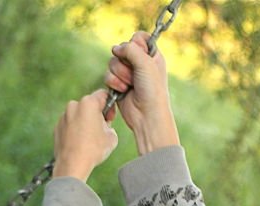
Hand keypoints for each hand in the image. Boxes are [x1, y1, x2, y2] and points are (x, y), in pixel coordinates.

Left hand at [52, 90, 118, 181]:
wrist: (72, 166)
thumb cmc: (93, 150)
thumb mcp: (111, 137)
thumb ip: (110, 125)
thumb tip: (105, 126)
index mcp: (88, 103)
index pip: (103, 95)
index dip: (110, 106)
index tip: (110, 118)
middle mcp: (73, 105)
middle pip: (89, 105)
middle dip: (96, 115)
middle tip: (100, 131)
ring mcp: (63, 116)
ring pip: (78, 115)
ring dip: (85, 123)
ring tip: (89, 140)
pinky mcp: (57, 128)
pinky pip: (69, 125)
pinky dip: (75, 131)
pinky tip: (79, 143)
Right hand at [104, 31, 178, 153]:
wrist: (146, 115)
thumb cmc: (152, 90)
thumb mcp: (146, 63)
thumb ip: (131, 49)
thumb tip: (115, 48)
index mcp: (150, 55)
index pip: (138, 37)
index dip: (135, 43)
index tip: (139, 52)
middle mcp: (138, 63)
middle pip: (122, 49)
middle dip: (125, 63)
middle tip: (134, 74)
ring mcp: (127, 74)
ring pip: (112, 63)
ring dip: (119, 74)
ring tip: (129, 85)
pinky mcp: (117, 85)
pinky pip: (107, 76)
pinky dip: (113, 83)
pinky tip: (122, 91)